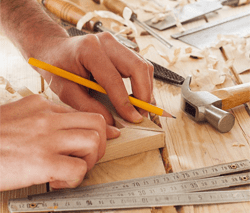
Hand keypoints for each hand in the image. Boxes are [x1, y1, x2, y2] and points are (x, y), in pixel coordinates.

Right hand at [0, 95, 107, 190]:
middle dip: (100, 142)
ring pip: (94, 142)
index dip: (100, 128)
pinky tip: (57, 180)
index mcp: (42, 106)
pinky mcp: (42, 162)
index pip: (84, 113)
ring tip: (72, 168)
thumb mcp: (17, 115)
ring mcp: (46, 138)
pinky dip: (74, 179)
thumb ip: (43, 117)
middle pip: (97, 123)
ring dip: (89, 160)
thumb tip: (66, 125)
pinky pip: (78, 168)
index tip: (108, 135)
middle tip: (87, 156)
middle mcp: (48, 118)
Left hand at [34, 32, 153, 130]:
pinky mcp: (121, 49)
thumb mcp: (65, 90)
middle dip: (144, 94)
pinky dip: (142, 83)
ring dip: (146, 89)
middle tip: (141, 114)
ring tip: (140, 108)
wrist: (55, 50)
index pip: (114, 79)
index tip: (134, 119)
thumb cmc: (57, 69)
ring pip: (143, 66)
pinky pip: (139, 66)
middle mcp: (107, 42)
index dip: (126, 102)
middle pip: (138, 67)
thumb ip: (88, 106)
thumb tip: (112, 122)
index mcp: (89, 50)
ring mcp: (116, 43)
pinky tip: (136, 97)